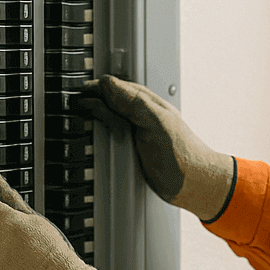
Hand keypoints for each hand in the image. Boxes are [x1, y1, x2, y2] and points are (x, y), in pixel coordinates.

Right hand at [73, 75, 235, 221]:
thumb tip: (107, 84)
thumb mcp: (155, 123)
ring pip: (114, 118)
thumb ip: (132, 102)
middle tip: (74, 101)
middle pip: (112, 101)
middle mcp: (143, 116)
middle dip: (94, 99)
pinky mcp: (138, 153)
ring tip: (81, 111)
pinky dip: (105, 134)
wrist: (195, 185)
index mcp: (148, 104)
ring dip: (98, 115)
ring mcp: (140, 134)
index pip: (116, 87)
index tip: (79, 92)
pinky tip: (99, 134)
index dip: (97, 88)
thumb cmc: (183, 155)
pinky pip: (118, 137)